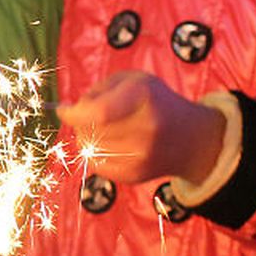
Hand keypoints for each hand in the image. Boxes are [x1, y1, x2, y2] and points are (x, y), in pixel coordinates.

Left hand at [57, 71, 224, 185]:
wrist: (191, 138)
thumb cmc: (153, 101)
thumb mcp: (132, 81)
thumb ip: (98, 91)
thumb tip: (66, 111)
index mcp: (144, 97)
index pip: (98, 113)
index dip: (73, 113)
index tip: (64, 109)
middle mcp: (146, 128)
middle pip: (89, 129)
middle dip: (80, 122)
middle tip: (88, 116)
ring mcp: (142, 155)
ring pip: (88, 148)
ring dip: (86, 137)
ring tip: (103, 129)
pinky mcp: (136, 175)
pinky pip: (95, 165)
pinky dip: (94, 153)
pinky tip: (108, 144)